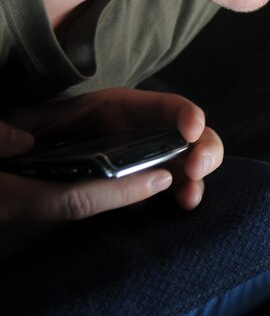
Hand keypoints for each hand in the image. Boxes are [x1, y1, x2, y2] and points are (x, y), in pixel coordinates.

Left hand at [0, 88, 223, 222]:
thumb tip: (27, 146)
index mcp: (108, 112)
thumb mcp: (5, 138)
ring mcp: (132, 168)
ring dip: (194, 180)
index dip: (182, 113)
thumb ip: (7, 140)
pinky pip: (162, 197)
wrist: (3, 181)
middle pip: (182, 136)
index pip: (157, 106)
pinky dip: (179, 201)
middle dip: (203, 148)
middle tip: (197, 169)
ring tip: (190, 198)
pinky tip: (183, 209)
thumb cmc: (4, 155)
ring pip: (180, 167)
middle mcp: (128, 136)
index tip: (190, 131)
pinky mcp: (125, 198)